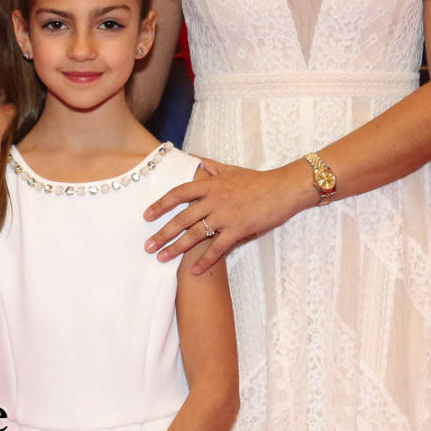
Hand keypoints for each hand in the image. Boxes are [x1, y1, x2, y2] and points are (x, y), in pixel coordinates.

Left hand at [142, 158, 308, 274]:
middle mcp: (214, 199)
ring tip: (162, 259)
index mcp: (211, 184)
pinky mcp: (239, 229)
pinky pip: (217, 248)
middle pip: (182, 218)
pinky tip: (193, 271)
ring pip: (195, 234)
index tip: (146, 215)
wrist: (283, 188)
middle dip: (162, 232)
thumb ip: (210, 166)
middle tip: (147, 246)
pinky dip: (205, 260)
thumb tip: (193, 159)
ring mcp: (226, 215)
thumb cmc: (258, 180)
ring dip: (177, 248)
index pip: (179, 193)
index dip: (161, 204)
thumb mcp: (231, 169)